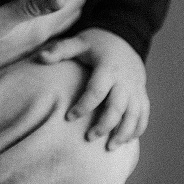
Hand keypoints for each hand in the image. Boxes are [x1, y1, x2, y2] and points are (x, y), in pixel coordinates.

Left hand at [35, 27, 148, 149]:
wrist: (124, 36)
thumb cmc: (96, 43)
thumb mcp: (79, 42)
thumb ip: (60, 50)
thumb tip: (40, 57)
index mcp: (108, 68)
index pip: (96, 91)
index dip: (83, 106)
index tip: (68, 117)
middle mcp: (124, 80)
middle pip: (117, 108)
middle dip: (104, 125)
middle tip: (88, 138)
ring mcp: (136, 88)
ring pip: (134, 115)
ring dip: (123, 133)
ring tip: (109, 147)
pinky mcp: (142, 94)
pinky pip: (144, 115)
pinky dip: (137, 129)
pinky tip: (126, 141)